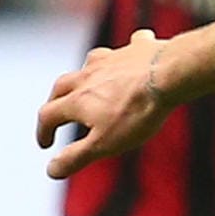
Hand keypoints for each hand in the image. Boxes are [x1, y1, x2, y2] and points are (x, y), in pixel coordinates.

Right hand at [35, 29, 173, 178]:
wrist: (171, 74)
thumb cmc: (138, 111)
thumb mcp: (105, 143)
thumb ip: (76, 157)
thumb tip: (51, 170)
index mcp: (77, 99)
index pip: (48, 115)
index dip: (43, 132)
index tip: (46, 144)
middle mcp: (89, 75)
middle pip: (62, 86)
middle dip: (56, 100)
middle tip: (57, 111)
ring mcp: (114, 58)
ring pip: (91, 62)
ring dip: (85, 72)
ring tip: (88, 81)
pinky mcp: (140, 48)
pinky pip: (131, 45)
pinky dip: (130, 50)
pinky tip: (135, 50)